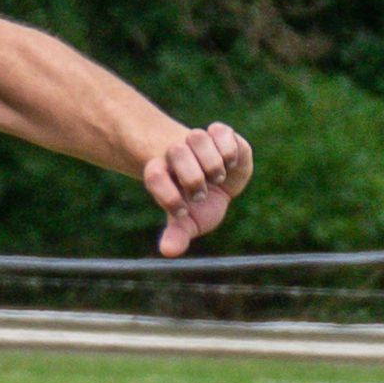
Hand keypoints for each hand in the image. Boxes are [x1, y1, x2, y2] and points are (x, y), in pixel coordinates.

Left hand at [140, 123, 252, 256]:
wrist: (219, 185)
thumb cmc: (199, 206)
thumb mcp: (189, 223)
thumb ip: (177, 234)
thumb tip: (168, 251)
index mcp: (160, 174)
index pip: (154, 176)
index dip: (169, 195)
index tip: (183, 213)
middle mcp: (174, 154)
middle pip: (176, 152)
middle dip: (194, 178)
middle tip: (201, 195)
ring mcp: (194, 141)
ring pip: (196, 138)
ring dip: (211, 163)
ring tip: (217, 177)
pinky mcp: (219, 133)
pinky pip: (220, 131)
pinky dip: (228, 149)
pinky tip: (230, 163)